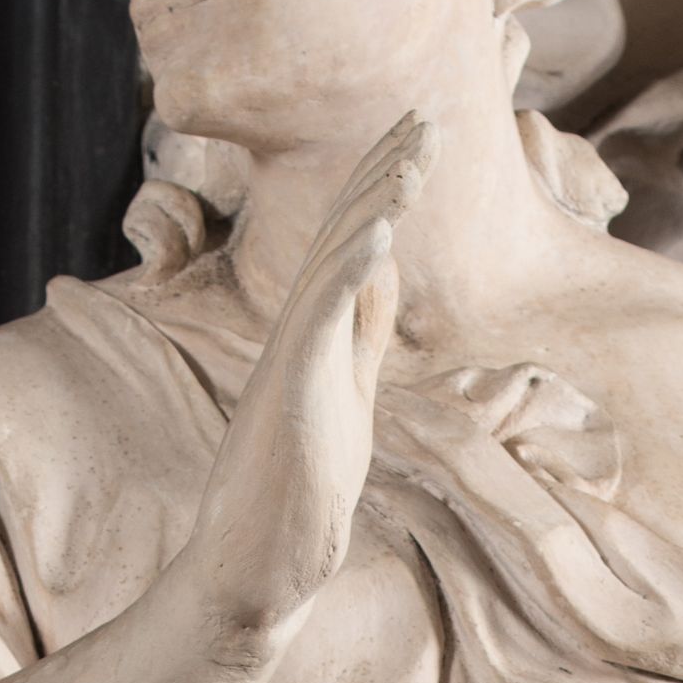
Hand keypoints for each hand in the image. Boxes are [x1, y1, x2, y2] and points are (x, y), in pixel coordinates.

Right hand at [176, 113, 434, 665]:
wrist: (254, 568)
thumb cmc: (296, 493)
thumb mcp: (348, 396)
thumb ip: (362, 336)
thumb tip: (384, 275)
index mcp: (317, 334)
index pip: (354, 242)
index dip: (386, 186)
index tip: (421, 136)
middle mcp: (300, 333)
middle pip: (345, 232)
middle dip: (386, 171)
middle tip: (428, 114)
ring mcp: (293, 359)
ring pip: (335, 260)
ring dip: (376, 202)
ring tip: (415, 152)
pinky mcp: (291, 390)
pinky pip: (321, 317)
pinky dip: (352, 270)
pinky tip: (383, 232)